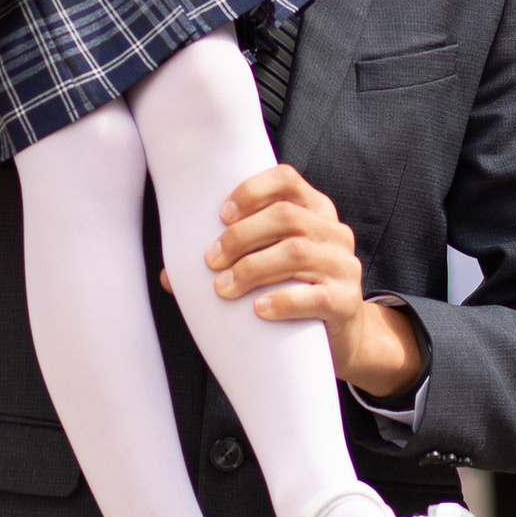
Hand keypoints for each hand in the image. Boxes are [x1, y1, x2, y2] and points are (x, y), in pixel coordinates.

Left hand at [192, 164, 424, 399]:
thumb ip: (233, 257)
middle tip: (210, 261)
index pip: (287, 180)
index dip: (252, 191)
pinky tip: (258, 309)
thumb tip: (169, 274)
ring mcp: (344, 266)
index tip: (221, 215)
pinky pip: (315, 296)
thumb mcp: (272, 264)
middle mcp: (334, 231)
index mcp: (315, 210)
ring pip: (296, 253)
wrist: (341, 336)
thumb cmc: (294, 291)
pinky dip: (282, 301)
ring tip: (223, 288)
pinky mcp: (346, 301)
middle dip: (241, 236)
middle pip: (286, 216)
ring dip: (252, 269)